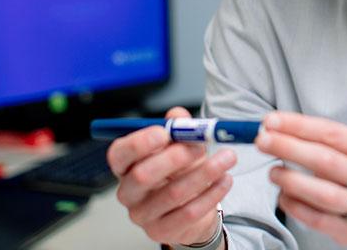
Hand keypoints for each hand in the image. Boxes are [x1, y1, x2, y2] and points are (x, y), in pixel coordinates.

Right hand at [106, 107, 236, 245]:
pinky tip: (225, 180)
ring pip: (173, 193)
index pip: (119, 154)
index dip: (139, 143)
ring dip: (205, 173)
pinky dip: (212, 193)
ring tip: (227, 158)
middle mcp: (128, 192)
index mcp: (125, 166)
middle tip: (200, 146)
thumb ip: (178, 128)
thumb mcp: (179, 146)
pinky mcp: (162, 231)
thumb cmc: (180, 172)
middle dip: (175, 157)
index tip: (165, 132)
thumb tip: (178, 116)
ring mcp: (143, 215)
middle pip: (142, 175)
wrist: (193, 206)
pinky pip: (189, 212)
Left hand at [255, 111, 346, 248]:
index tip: (271, 121)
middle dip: (288, 148)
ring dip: (291, 180)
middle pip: (325, 160)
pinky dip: (295, 206)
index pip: (332, 133)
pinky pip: (317, 220)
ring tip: (273, 172)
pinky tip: (283, 195)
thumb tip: (276, 128)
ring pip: (323, 193)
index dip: (298, 126)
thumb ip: (320, 138)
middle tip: (263, 141)